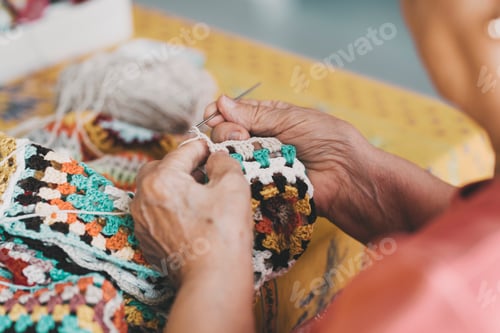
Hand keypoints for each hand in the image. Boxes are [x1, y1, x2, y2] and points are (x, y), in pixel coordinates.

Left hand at [130, 140, 252, 284]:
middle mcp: (143, 198)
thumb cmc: (223, 232)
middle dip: (182, 165)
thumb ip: (223, 161)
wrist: (212, 279)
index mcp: (161, 179)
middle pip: (160, 168)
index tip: (214, 150)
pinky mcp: (146, 240)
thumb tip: (215, 159)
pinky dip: (170, 208)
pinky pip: (155, 213)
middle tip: (205, 171)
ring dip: (174, 187)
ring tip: (199, 194)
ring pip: (155, 191)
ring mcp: (141, 221)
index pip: (182, 151)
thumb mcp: (233, 185)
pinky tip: (191, 216)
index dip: (202, 148)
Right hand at [205, 96, 454, 242]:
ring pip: (229, 156)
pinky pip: (240, 178)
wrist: (349, 176)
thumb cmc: (328, 140)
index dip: (220, 112)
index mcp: (270, 119)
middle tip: (238, 134)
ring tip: (242, 149)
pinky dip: (235, 172)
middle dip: (226, 130)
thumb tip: (221, 101)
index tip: (212, 114)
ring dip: (230, 150)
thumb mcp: (292, 118)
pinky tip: (235, 167)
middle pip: (226, 133)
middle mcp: (262, 141)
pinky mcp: (262, 186)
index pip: (234, 113)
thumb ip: (256, 114)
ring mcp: (260, 164)